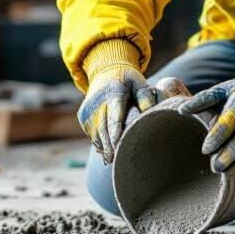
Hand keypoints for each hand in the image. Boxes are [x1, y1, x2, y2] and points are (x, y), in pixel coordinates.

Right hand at [78, 40, 156, 162]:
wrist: (104, 71)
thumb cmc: (127, 79)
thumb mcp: (139, 82)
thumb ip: (145, 96)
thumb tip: (151, 112)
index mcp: (113, 93)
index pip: (114, 117)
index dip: (116, 134)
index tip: (118, 148)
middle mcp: (97, 102)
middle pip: (104, 130)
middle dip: (111, 147)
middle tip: (119, 162)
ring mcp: (88, 110)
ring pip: (96, 135)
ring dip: (105, 148)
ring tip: (115, 161)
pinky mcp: (83, 116)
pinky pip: (91, 135)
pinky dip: (99, 144)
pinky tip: (108, 151)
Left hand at [179, 57, 234, 173]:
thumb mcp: (222, 90)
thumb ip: (202, 100)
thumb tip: (181, 110)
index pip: (225, 126)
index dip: (214, 140)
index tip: (204, 150)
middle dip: (224, 158)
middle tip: (213, 167)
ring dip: (233, 165)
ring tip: (221, 170)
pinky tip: (233, 166)